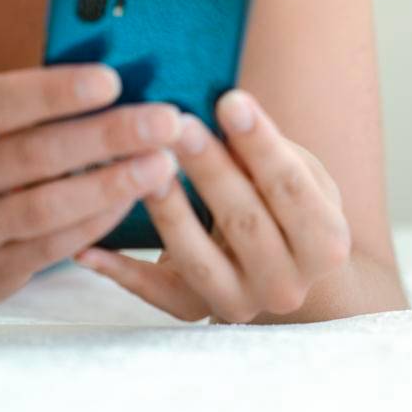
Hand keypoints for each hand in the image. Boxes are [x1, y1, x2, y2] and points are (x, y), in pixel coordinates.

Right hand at [0, 63, 186, 318]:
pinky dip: (97, 220)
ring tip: (162, 162)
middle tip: (165, 120)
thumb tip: (100, 80)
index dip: (54, 92)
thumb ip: (5, 106)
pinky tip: (132, 197)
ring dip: (112, 183)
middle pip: (32, 156)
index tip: (111, 80)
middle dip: (107, 136)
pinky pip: (52, 246)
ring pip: (47, 208)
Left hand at [72, 88, 350, 323]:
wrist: (284, 267)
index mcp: (325, 244)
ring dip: (168, 213)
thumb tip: (224, 106)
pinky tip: (86, 246)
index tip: (230, 99)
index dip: (262, 144)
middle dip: (210, 169)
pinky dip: (119, 272)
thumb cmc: (286, 200)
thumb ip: (267, 150)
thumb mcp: (298, 173)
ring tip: (142, 169)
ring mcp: (240, 304)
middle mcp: (288, 284)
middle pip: (246, 222)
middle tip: (178, 123)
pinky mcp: (196, 312)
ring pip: (198, 259)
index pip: (293, 188)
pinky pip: (154, 293)